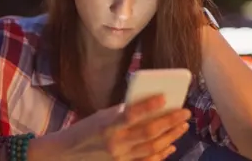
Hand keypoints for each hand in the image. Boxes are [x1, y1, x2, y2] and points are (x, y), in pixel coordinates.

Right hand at [59, 95, 191, 160]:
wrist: (66, 154)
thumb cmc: (85, 130)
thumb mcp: (101, 116)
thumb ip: (123, 114)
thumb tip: (149, 108)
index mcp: (107, 125)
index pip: (131, 114)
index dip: (149, 106)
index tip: (165, 97)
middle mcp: (114, 143)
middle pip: (148, 132)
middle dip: (170, 121)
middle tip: (185, 112)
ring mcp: (119, 158)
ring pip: (152, 148)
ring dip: (170, 136)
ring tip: (182, 126)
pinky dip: (161, 154)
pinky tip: (171, 146)